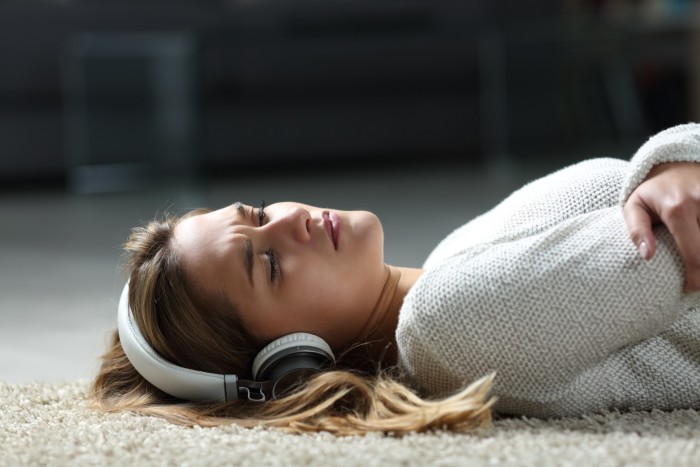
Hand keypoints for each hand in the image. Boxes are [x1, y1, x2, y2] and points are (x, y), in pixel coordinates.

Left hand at [623, 162, 699, 291]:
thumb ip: (636, 231)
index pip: (695, 254)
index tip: (689, 287)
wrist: (675, 163)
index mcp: (678, 209)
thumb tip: (647, 256)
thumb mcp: (634, 206)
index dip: (697, 277)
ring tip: (699, 268)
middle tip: (697, 282)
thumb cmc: (652, 191)